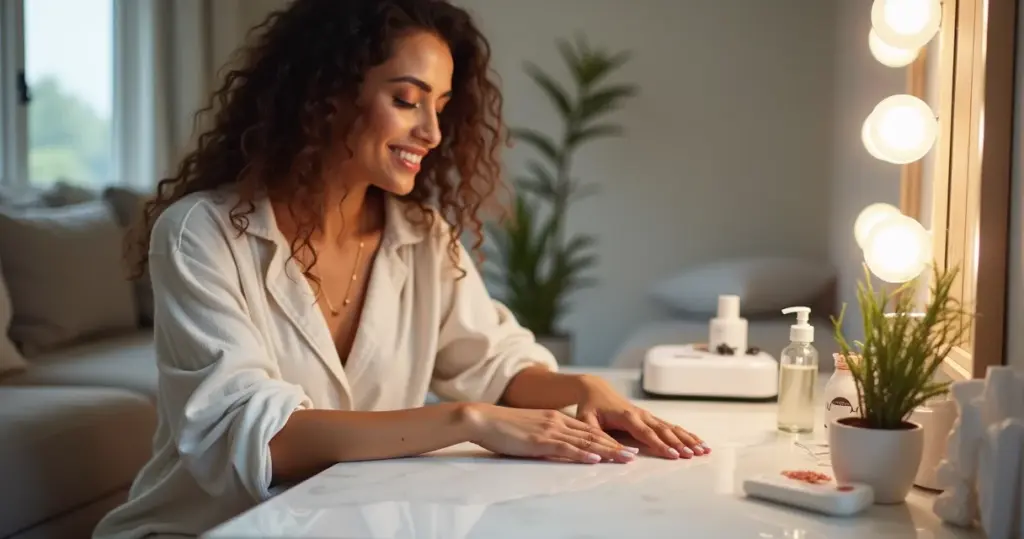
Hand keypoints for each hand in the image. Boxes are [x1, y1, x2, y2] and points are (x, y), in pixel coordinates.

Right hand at [463, 403, 639, 463]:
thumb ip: (547, 436)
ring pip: (585, 442)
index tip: (625, 446)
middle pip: (593, 436)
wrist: (484, 419)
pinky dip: (583, 454)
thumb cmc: (503, 428)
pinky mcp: (540, 441)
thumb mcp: (531, 430)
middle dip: (616, 446)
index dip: (608, 439)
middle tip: (636, 454)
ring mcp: (550, 430)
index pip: (588, 430)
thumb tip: (558, 447)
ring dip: (608, 451)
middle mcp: (557, 421)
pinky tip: (596, 459)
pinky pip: (566, 448)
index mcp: (556, 418)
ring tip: (626, 458)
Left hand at [574, 376, 709, 459]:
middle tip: (693, 454)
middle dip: (680, 443)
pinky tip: (698, 442)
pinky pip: (670, 426)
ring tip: (703, 449)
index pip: (646, 432)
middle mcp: (640, 415)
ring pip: (671, 428)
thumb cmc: (590, 407)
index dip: (660, 444)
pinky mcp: (650, 418)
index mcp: (626, 416)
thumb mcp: (587, 421)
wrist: (594, 389)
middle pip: (664, 430)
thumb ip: (597, 436)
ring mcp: (647, 415)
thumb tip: (610, 452)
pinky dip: (685, 434)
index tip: (673, 454)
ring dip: (687, 438)